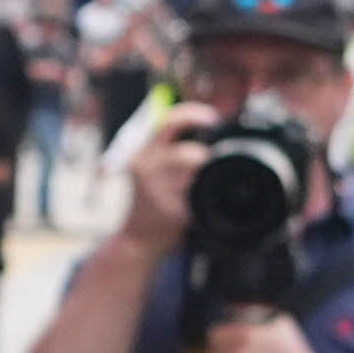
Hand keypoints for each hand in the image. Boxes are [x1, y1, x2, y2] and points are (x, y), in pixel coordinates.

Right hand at [117, 106, 214, 256]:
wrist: (137, 238)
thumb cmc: (152, 199)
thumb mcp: (152, 167)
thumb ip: (171, 148)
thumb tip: (207, 128)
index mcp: (144, 151)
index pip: (169, 121)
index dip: (194, 114)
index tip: (213, 118)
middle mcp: (147, 167)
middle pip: (187, 153)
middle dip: (206, 156)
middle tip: (216, 159)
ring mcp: (158, 190)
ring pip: (196, 176)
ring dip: (207, 177)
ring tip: (206, 183)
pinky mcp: (170, 211)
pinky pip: (199, 197)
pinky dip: (205, 198)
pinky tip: (201, 202)